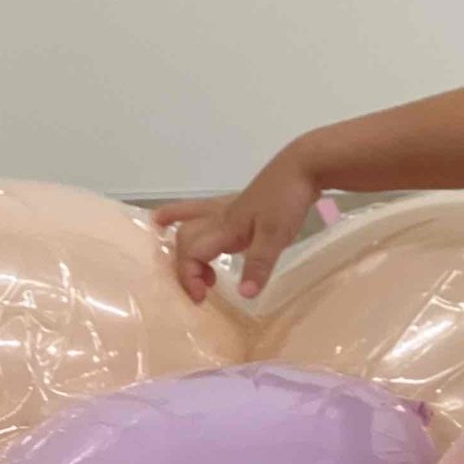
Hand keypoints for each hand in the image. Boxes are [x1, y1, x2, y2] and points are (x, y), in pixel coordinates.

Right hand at [151, 150, 321, 302]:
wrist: (302, 166)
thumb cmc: (287, 199)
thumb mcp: (276, 236)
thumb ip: (259, 264)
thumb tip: (244, 295)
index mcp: (226, 227)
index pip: (191, 252)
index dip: (188, 275)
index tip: (201, 297)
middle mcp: (221, 217)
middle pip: (186, 237)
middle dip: (184, 264)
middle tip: (201, 287)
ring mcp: (231, 208)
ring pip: (191, 216)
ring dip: (177, 227)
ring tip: (160, 228)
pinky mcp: (242, 204)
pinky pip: (208, 210)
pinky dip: (192, 213)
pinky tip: (201, 220)